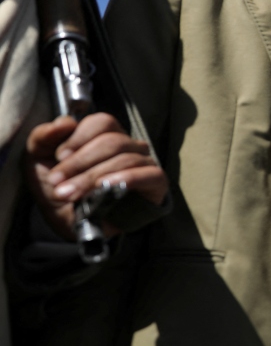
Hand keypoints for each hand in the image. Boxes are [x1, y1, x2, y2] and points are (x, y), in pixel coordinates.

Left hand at [24, 113, 167, 239]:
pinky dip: (124, 180)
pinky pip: (147, 174)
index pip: (103, 122)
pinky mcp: (156, 182)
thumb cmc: (60, 188)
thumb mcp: (39, 161)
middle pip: (112, 141)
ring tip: (69, 193)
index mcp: (105, 135)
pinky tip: (103, 189)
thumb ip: (43, 137)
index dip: (79, 138)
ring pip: (124, 159)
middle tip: (58, 181)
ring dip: (91, 177)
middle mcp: (129, 145)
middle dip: (80, 162)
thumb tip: (65, 122)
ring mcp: (145, 162)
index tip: (59, 157)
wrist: (71, 223)